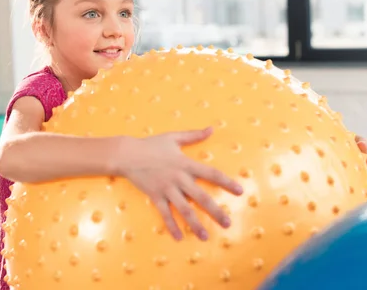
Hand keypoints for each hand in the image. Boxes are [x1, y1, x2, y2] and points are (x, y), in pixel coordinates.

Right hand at [114, 127, 243, 241]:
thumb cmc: (151, 144)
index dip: (226, 182)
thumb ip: (193, 135)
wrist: (127, 154)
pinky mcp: (155, 196)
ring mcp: (167, 189)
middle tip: (228, 223)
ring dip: (195, 224)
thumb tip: (212, 128)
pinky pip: (165, 214)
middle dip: (215, 211)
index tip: (240, 191)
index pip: (211, 173)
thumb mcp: (173, 137)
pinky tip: (178, 237)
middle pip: (201, 197)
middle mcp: (179, 178)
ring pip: (184, 210)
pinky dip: (171, 226)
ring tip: (205, 237)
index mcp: (185, 163)